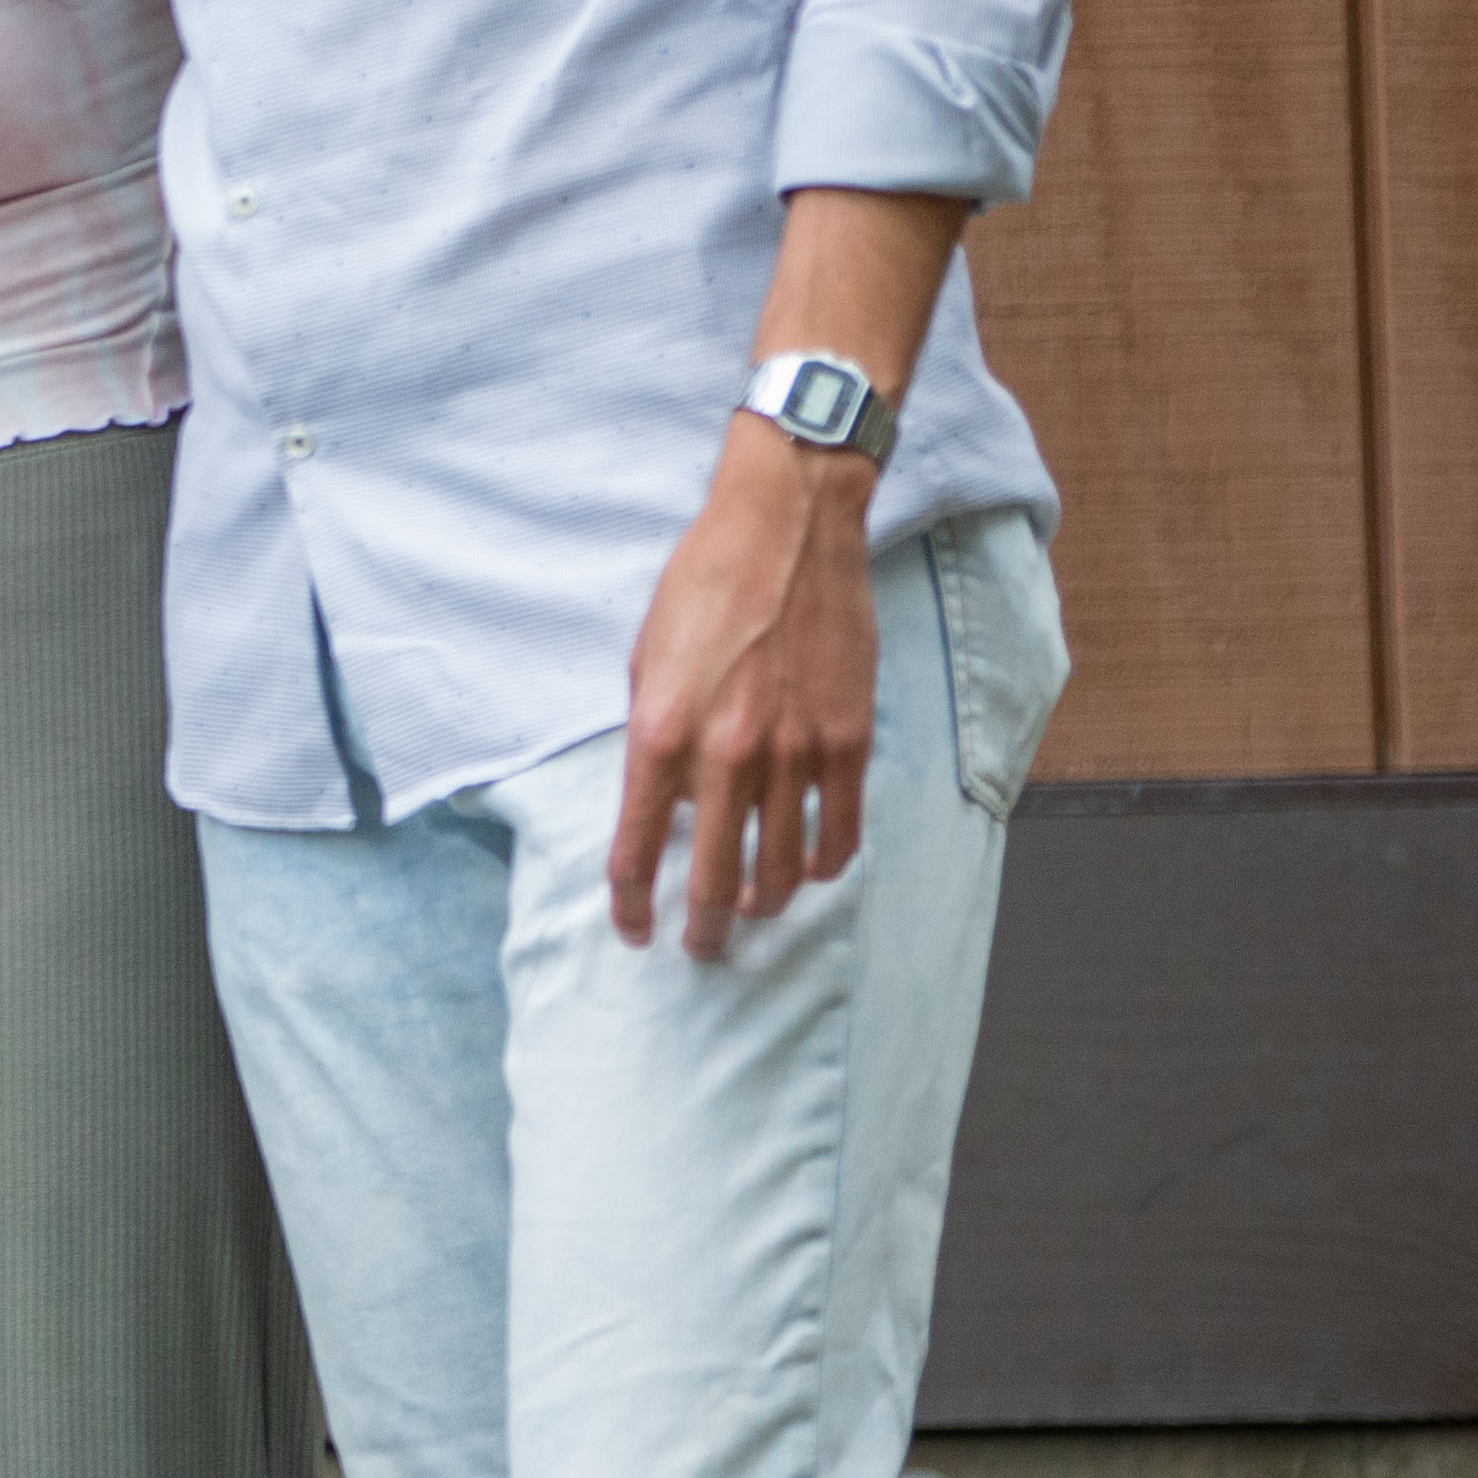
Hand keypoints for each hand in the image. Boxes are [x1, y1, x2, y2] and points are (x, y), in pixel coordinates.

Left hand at [612, 411, 883, 957]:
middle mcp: (726, 753)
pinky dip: (823, 865)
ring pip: (781, 867)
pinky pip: (839, 831)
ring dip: (762, 903)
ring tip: (751, 915)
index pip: (635, 850)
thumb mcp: (644, 660)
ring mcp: (794, 751)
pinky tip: (809, 874)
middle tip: (698, 948)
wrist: (785, 529)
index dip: (630, 904)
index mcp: (661, 733)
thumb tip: (659, 803)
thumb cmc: (703, 585)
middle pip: (711, 877)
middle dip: (700, 927)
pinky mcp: (847, 739)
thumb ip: (652, 739)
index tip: (633, 932)